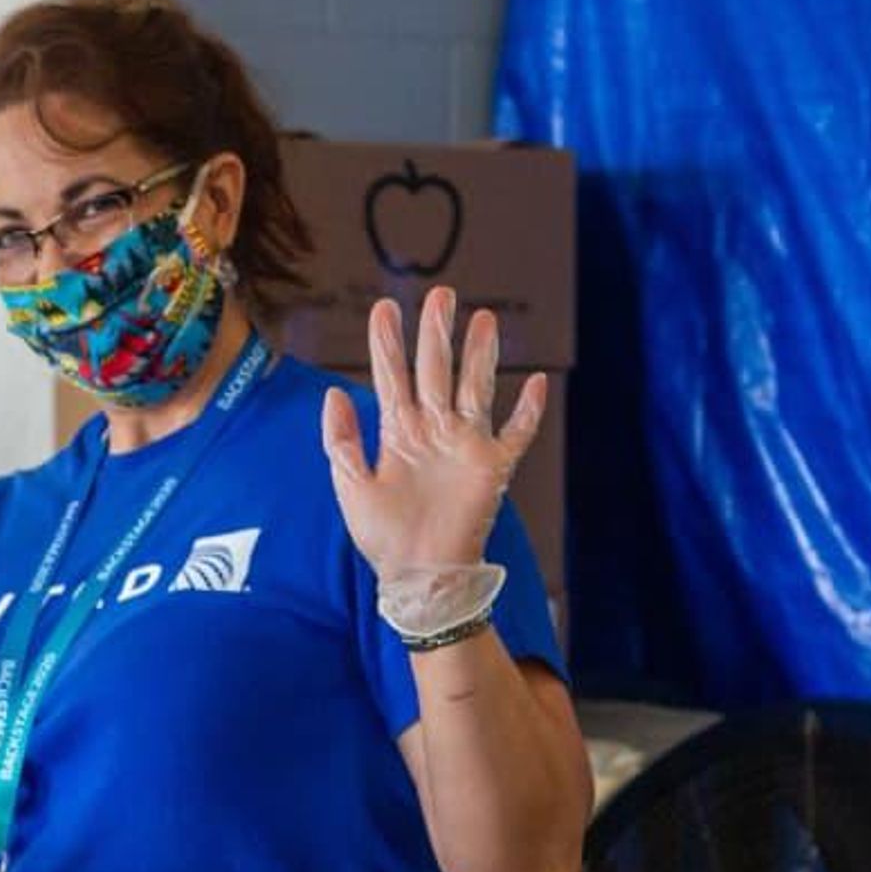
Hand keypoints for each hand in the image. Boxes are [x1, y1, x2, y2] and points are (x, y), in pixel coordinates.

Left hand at [321, 287, 545, 576]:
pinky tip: (537, 382)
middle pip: (435, 371)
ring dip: (480, 354)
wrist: (418, 578)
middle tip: (440, 293)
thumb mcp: (349, 486)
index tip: (383, 308)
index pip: (391, 377)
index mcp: (397, 432)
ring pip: (475, 388)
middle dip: (436, 333)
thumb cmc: (383, 538)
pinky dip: (528, 410)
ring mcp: (465, 446)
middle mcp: (433, 431)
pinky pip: (516, 434)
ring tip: (483, 318)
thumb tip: (333, 392)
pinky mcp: (492, 469)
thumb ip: (340, 440)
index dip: (387, 343)